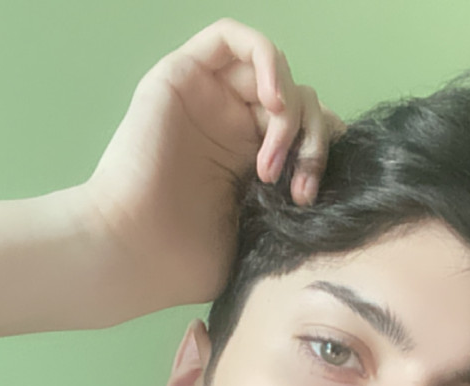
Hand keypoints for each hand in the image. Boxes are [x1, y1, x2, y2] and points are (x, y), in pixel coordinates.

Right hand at [81, 18, 345, 311]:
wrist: (135, 253)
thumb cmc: (186, 261)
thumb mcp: (258, 238)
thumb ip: (289, 208)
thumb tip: (335, 192)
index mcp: (247, 161)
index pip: (306, 130)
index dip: (324, 150)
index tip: (316, 192)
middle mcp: (229, 124)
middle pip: (299, 101)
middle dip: (313, 141)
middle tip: (300, 187)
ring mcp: (207, 98)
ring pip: (274, 71)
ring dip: (291, 110)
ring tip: (277, 156)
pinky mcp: (182, 76)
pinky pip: (234, 39)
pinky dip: (267, 61)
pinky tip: (273, 104)